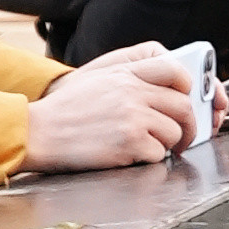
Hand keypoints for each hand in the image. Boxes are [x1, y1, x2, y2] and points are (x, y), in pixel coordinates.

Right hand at [22, 47, 203, 171]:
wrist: (40, 132)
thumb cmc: (65, 110)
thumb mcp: (97, 78)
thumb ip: (129, 78)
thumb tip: (161, 91)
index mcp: (125, 73)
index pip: (174, 70)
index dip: (187, 87)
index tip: (185, 100)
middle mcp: (133, 92)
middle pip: (182, 106)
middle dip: (188, 126)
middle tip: (182, 138)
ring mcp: (132, 117)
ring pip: (174, 132)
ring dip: (167, 145)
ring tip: (149, 148)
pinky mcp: (129, 142)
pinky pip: (158, 154)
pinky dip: (149, 159)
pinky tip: (131, 156)